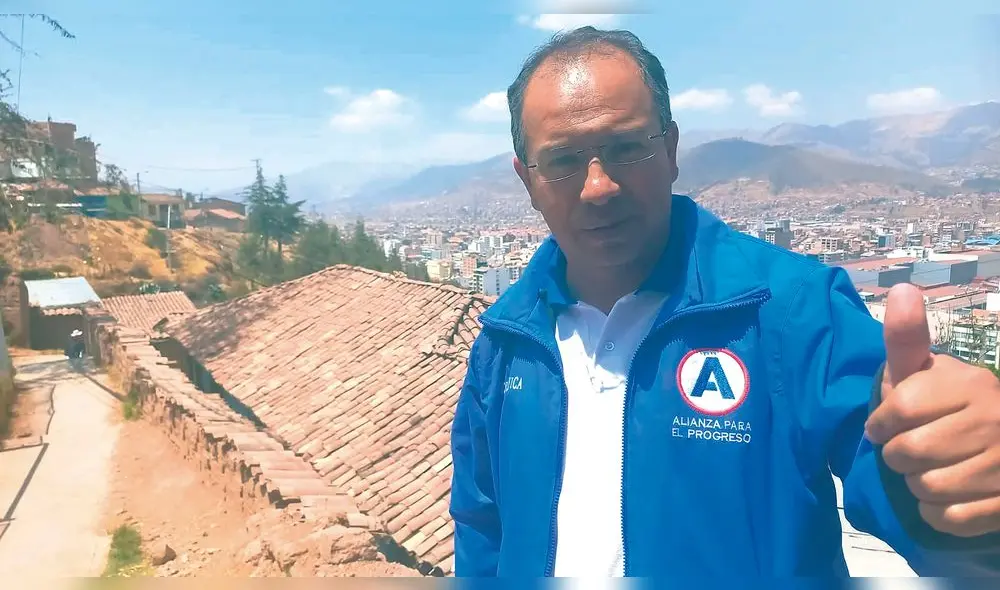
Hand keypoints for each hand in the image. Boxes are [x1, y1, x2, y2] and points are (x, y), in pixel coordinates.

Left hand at [865, 283, 999, 537]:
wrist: (995, 444)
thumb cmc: (943, 406)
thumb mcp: (922, 371)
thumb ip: (906, 338)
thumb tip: (902, 290)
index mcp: (970, 385)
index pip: (900, 410)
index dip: (880, 425)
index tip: (882, 428)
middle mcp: (996, 420)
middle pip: (910, 454)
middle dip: (897, 457)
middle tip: (908, 451)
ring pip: (927, 489)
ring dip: (915, 486)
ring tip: (929, 470)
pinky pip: (948, 520)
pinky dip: (936, 514)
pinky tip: (946, 496)